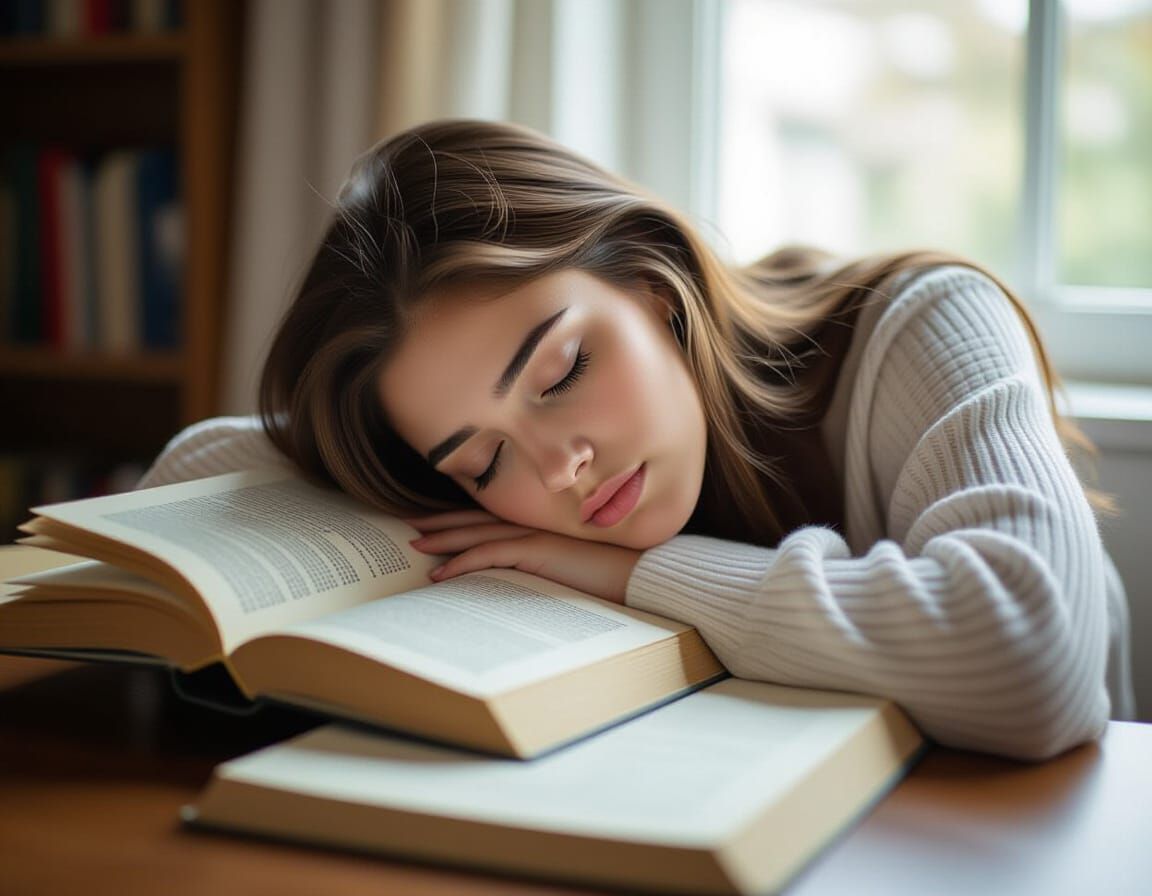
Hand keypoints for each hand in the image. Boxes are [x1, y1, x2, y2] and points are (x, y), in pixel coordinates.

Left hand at [405, 510, 641, 604]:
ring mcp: (534, 535)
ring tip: (414, 544)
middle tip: (411, 525)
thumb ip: (549, 561)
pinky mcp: (537, 551)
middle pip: (477, 520)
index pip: (492, 518)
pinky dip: (461, 563)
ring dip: (443, 539)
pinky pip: (489, 556)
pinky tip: (439, 574)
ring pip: (476, 533)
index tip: (435, 521)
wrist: (641, 575)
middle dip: (442, 522)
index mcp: (542, 525)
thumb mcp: (574, 565)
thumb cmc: (614, 573)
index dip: (462, 518)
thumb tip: (523, 578)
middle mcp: (534, 524)